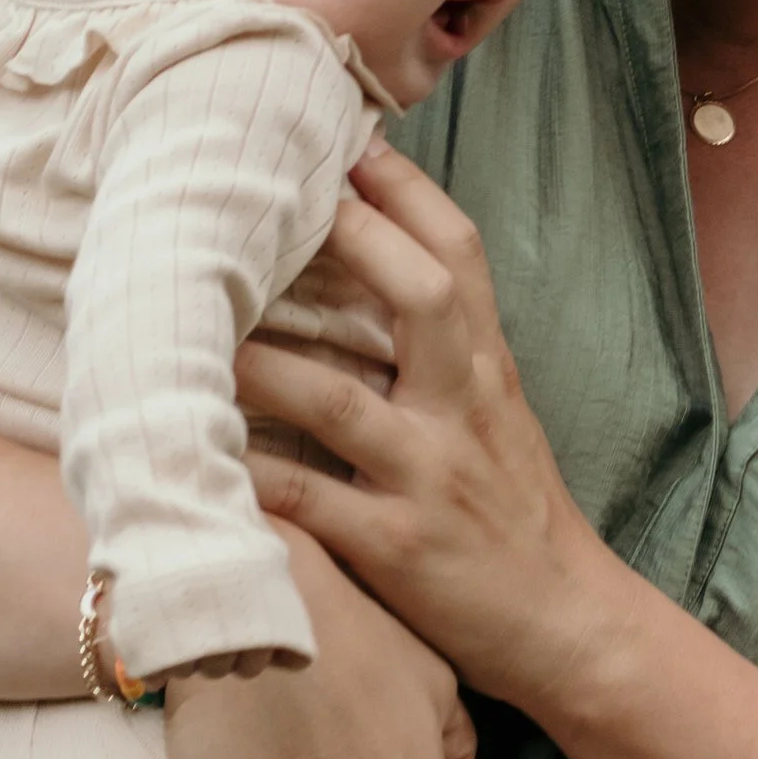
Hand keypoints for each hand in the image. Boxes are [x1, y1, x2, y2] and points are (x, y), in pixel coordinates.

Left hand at [236, 144, 609, 716]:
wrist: (566, 621)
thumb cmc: (515, 512)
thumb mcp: (497, 414)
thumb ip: (443, 350)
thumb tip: (371, 274)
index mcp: (488, 370)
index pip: (461, 256)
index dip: (408, 191)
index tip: (350, 137)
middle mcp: (466, 409)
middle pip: (425, 298)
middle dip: (354, 238)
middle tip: (279, 195)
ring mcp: (432, 477)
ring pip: (344, 399)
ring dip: (266, 359)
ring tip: (191, 325)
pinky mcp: (397, 548)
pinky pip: (311, 501)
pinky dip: (251, 472)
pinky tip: (196, 450)